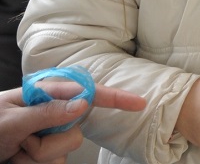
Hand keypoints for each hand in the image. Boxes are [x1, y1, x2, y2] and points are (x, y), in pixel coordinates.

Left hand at [0, 82, 145, 162]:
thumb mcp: (10, 121)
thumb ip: (47, 112)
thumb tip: (83, 102)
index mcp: (42, 95)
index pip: (85, 92)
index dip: (113, 97)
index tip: (138, 103)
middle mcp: (48, 114)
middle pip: (75, 128)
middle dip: (49, 142)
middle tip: (21, 144)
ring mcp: (46, 137)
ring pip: (65, 151)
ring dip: (36, 158)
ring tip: (13, 154)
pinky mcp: (44, 157)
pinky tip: (16, 161)